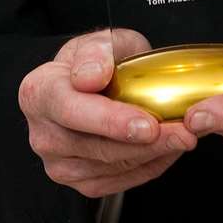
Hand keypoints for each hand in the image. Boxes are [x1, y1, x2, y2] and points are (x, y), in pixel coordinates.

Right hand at [18, 28, 197, 197]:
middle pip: (96, 147)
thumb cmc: (98, 61)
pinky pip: (118, 182)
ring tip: (183, 137)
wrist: (94, 83)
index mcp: (39, 92)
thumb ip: (97, 51)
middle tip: (184, 133)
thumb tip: (91, 76)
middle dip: (147, 143)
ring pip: (111, 168)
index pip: (72, 110)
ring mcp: (58, 162)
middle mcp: (43, 133)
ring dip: (153, 156)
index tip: (148, 125)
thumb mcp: (102, 40)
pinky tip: (167, 150)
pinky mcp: (78, 181)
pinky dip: (148, 168)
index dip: (111, 121)